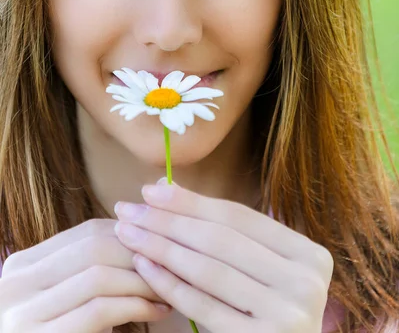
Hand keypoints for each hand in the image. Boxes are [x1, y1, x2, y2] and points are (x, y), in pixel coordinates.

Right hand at [0, 218, 171, 332]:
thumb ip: (93, 262)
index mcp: (24, 265)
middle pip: (94, 248)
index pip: (87, 232)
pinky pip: (99, 310)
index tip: (162, 244)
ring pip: (98, 275)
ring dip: (143, 280)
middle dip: (141, 254)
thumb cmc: (62, 331)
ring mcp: (23, 313)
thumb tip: (146, 209)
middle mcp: (16, 283)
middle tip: (173, 264)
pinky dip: (135, 306)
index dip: (132, 234)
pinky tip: (157, 310)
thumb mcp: (68, 293)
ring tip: (169, 287)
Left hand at [114, 182, 333, 332]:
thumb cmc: (264, 309)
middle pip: (221, 240)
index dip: (191, 201)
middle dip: (168, 221)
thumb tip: (164, 185)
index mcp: (310, 256)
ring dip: (161, 247)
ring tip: (128, 232)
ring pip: (209, 270)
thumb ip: (221, 230)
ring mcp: (288, 317)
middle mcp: (307, 284)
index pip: (239, 217)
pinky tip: (144, 266)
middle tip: (127, 209)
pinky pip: (203, 307)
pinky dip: (168, 283)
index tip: (150, 190)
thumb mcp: (257, 267)